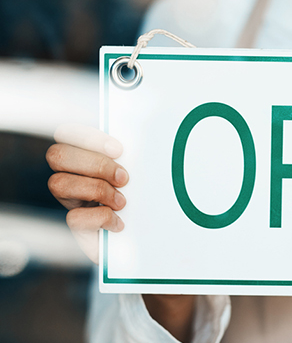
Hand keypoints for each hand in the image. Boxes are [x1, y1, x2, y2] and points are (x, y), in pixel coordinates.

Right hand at [46, 124, 195, 340]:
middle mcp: (76, 175)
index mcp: (91, 155)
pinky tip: (120, 223)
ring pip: (58, 183)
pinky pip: (74, 218)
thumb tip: (157, 130)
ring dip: (97, 190)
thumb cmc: (154, 198)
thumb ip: (142, 153)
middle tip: (125, 178)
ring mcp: (73, 200)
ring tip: (124, 202)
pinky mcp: (79, 226)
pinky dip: (102, 219)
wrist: (157, 238)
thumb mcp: (149, 172)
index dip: (87, 137)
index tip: (121, 150)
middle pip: (57, 155)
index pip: (68, 132)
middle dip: (94, 164)